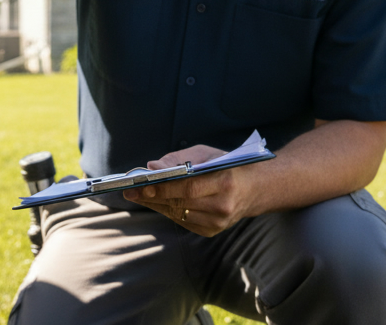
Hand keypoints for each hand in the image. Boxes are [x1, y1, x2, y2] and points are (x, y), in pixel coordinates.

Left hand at [121, 145, 255, 236]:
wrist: (256, 189)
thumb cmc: (228, 166)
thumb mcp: (207, 154)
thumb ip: (178, 159)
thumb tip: (152, 166)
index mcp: (224, 182)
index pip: (187, 188)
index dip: (162, 187)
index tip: (140, 185)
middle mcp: (223, 206)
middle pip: (180, 203)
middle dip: (152, 197)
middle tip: (130, 191)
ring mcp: (219, 222)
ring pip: (178, 215)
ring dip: (157, 205)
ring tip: (139, 196)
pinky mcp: (213, 231)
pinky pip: (183, 222)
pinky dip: (168, 212)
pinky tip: (157, 203)